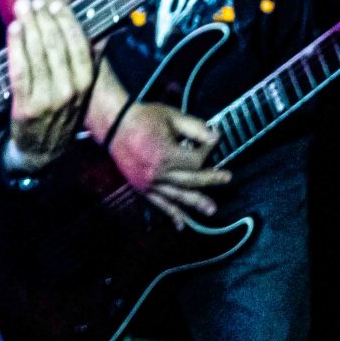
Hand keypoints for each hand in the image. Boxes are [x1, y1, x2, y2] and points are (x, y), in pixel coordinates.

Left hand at [4, 0, 94, 169]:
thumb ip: (89, 66)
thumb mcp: (81, 93)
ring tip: (23, 8)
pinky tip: (14, 29)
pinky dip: (16, 47)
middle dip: (44, 19)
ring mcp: (48, 100)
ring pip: (39, 55)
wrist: (42, 153)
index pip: (79, 46)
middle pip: (57, 46)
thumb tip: (102, 37)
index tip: (56, 5)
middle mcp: (70, 91)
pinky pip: (20, 70)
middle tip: (33, 1)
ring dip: (30, 26)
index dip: (67, 23)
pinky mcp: (26, 107)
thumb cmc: (60, 116)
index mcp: (86, 85)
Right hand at [108, 100, 230, 225]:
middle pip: (191, 180)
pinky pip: (158, 203)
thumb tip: (216, 138)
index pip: (196, 160)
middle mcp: (158, 172)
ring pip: (177, 196)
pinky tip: (181, 224)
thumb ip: (195, 128)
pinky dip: (170, 213)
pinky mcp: (141, 186)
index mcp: (166, 154)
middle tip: (226, 179)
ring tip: (211, 210)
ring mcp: (148, 182)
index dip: (208, 151)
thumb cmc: (142, 117)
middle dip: (210, 179)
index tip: (212, 142)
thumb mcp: (171, 116)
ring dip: (195, 203)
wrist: (113, 124)